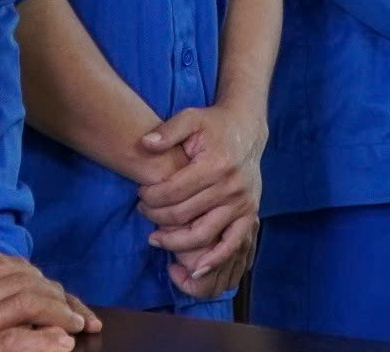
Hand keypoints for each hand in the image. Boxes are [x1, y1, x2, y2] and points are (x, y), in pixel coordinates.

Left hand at [137, 102, 265, 290]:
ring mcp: (242, 204)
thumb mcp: (191, 118)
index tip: (140, 193)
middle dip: (156, 217)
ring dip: (174, 242)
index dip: (150, 196)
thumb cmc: (214, 125)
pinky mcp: (249, 215)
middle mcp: (231, 187)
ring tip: (155, 238)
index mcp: (216, 165)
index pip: (173, 191)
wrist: (247, 131)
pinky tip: (194, 270)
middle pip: (183, 214)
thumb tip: (144, 144)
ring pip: (202, 235)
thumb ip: (167, 131)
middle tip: (142, 211)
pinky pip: (231, 245)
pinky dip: (213, 260)